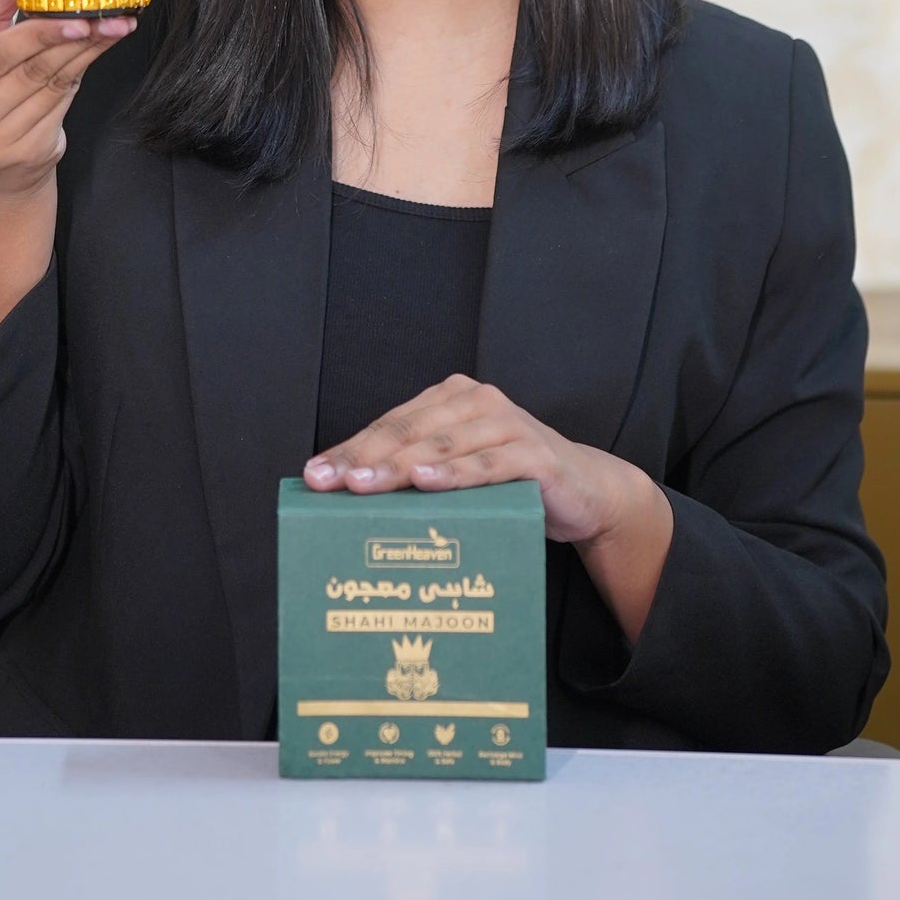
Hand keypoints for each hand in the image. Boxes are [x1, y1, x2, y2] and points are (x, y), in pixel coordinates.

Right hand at [0, 0, 136, 360]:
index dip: (37, 35)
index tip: (77, 17)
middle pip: (28, 72)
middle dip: (74, 40)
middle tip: (112, 15)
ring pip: (52, 88)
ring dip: (88, 54)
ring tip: (115, 25)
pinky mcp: (25, 159)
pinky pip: (63, 106)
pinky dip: (84, 74)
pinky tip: (99, 52)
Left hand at [304, 373, 634, 543]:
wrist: (586, 493)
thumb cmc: (510, 484)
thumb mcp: (458, 475)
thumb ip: (418, 475)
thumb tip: (351, 500)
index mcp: (450, 399)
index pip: (390, 424)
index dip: (349, 449)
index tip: (313, 476)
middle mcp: (476, 401)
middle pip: (408, 431)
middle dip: (362, 458)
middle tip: (328, 482)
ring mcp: (507, 423)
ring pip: (442, 445)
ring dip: (399, 466)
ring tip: (362, 484)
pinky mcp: (534, 453)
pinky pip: (488, 464)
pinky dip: (454, 473)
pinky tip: (425, 482)